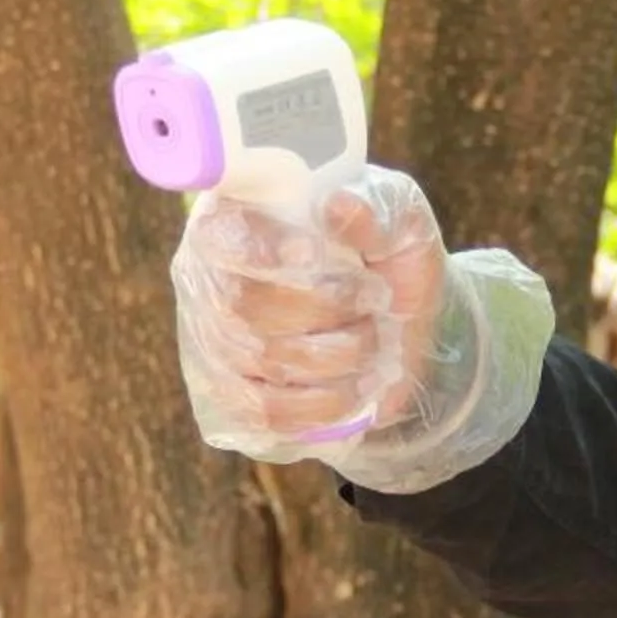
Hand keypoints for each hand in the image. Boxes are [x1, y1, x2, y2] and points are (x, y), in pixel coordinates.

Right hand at [171, 165, 450, 448]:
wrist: (404, 322)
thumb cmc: (392, 255)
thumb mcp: (401, 220)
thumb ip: (377, 210)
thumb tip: (336, 206)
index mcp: (241, 216)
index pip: (225, 236)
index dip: (262, 250)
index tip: (313, 256)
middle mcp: (213, 277)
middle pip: (242, 304)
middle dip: (323, 309)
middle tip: (377, 301)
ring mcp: (215, 339)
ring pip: (260, 358)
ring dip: (335, 356)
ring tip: (375, 343)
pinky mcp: (233, 393)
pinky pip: (263, 410)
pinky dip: (320, 404)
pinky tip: (355, 388)